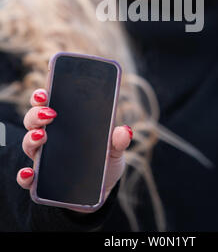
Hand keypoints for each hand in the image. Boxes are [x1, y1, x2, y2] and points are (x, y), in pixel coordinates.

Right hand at [16, 88, 132, 209]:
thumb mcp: (114, 149)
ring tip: (43, 137)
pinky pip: (26, 177)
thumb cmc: (103, 163)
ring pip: (29, 143)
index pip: (48, 103)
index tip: (45, 91)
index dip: (42, 95)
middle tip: (50, 113)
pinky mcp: (41, 181)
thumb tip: (125, 131)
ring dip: (31, 138)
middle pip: (34, 119)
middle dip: (37, 113)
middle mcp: (50, 137)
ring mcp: (43, 158)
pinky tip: (30, 173)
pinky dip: (24, 175)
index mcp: (66, 123)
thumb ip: (118, 140)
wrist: (99, 192)